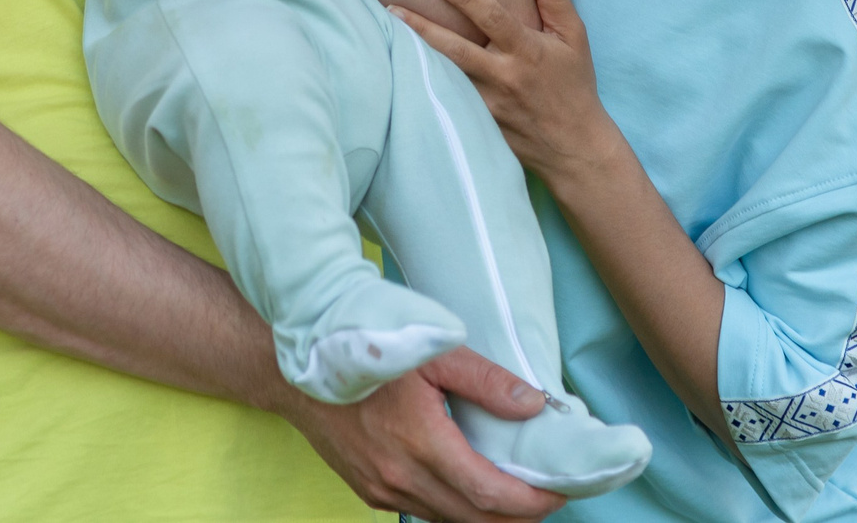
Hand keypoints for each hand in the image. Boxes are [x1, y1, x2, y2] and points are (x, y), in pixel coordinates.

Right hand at [275, 349, 564, 522]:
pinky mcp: (370, 492)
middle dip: (520, 516)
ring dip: (489, 516)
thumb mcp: (432, 352)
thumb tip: (534, 406)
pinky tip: (471, 488)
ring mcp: (383, 491)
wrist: (294, 373)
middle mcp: (400, 479)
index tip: (561, 491)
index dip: (532, 501)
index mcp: (420, 444)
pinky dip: (456, 510)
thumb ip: (486, 381)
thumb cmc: (365, 351)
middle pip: (476, 520)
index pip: (489, 494)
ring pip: (449, 522)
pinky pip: (425, 513)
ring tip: (519, 494)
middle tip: (550, 496)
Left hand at [391, 0, 620, 187]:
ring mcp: (488, 104)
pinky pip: (447, 99)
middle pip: (456, 50)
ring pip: (445, 76)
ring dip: (414, 55)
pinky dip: (423, 83)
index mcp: (527, 51)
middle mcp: (504, 77)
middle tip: (392, 7)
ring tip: (384, 33)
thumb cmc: (574, 83)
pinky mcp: (478, 124)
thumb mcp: (573, 36)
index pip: (494, 19)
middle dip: (422, 27)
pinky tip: (397, 69)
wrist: (573, 147)